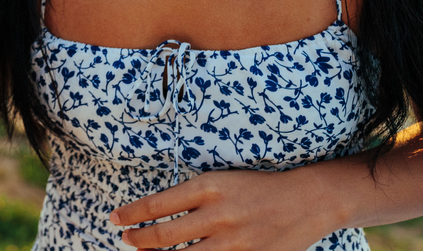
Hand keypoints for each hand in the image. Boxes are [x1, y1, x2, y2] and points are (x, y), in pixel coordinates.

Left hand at [112, 168, 333, 249]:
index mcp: (209, 187)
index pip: (157, 204)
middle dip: (139, 240)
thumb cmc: (256, 187)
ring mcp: (235, 242)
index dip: (131, 215)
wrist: (308, 200)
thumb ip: (190, 199)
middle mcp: (219, 215)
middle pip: (165, 236)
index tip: (114, 219)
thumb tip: (153, 217)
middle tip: (126, 240)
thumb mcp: (220, 181)